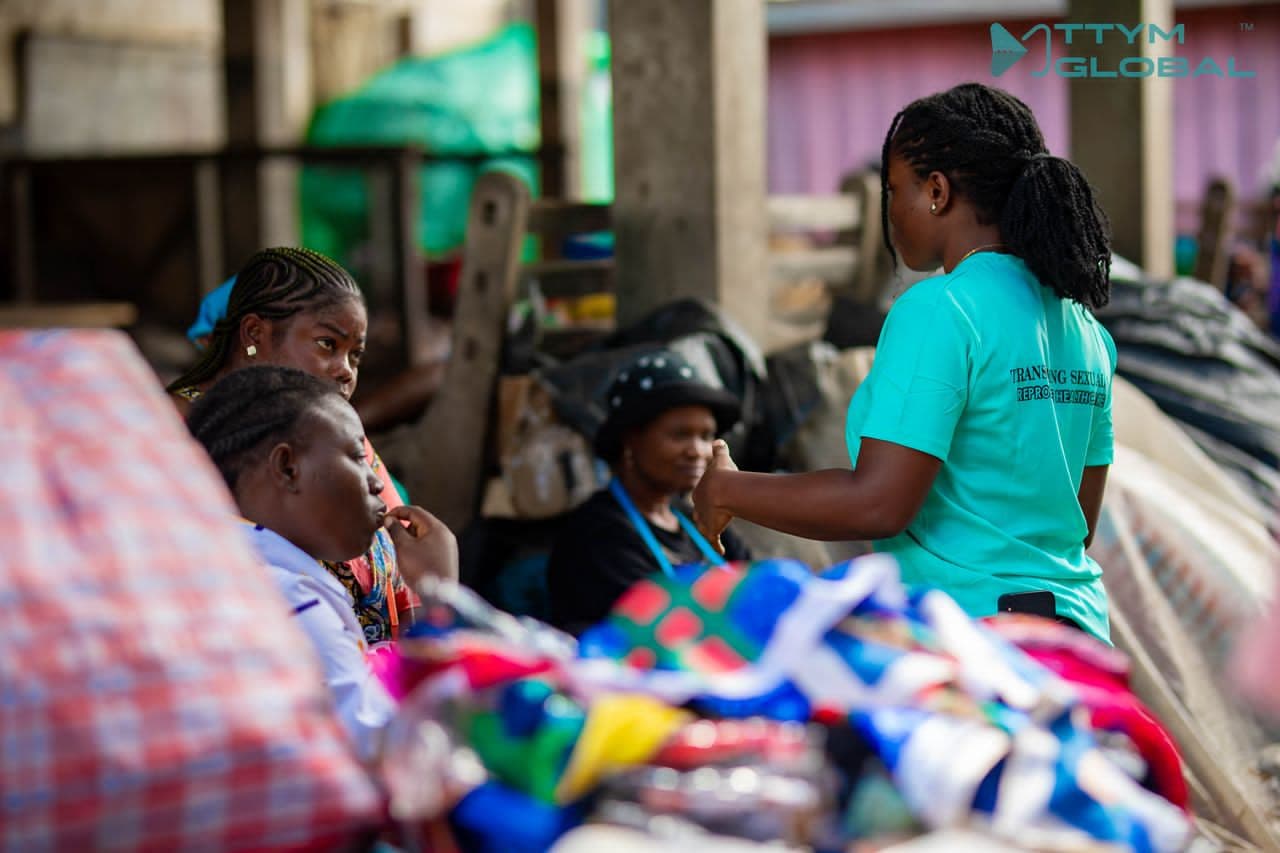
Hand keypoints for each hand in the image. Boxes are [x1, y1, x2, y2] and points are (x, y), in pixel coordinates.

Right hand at [383, 505, 458, 586]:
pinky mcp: (447, 557)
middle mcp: (445, 534)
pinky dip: (418, 545)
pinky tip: (410, 557)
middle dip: (403, 525)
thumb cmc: (421, 570)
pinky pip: (430, 544)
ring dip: (410, 536)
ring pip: (425, 534)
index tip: (384, 518)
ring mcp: (448, 546)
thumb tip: (389, 519)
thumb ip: (395, 530)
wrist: (439, 597)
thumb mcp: (403, 547)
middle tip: (389, 534)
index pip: (415, 511)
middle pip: (421, 521)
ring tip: (400, 548)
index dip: (397, 511)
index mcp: (437, 527)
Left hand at [692, 440, 736, 555]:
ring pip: (704, 528)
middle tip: (709, 518)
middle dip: (703, 516)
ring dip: (708, 532)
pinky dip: (717, 547)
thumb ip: (719, 450)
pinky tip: (721, 552)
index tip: (709, 500)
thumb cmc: (722, 473)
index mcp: (699, 492)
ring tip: (711, 536)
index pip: (700, 497)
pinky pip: (714, 541)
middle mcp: (699, 508)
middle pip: (699, 514)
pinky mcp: (712, 530)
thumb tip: (718, 440)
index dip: (705, 499)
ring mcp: (704, 520)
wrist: (722, 489)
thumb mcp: (720, 459)